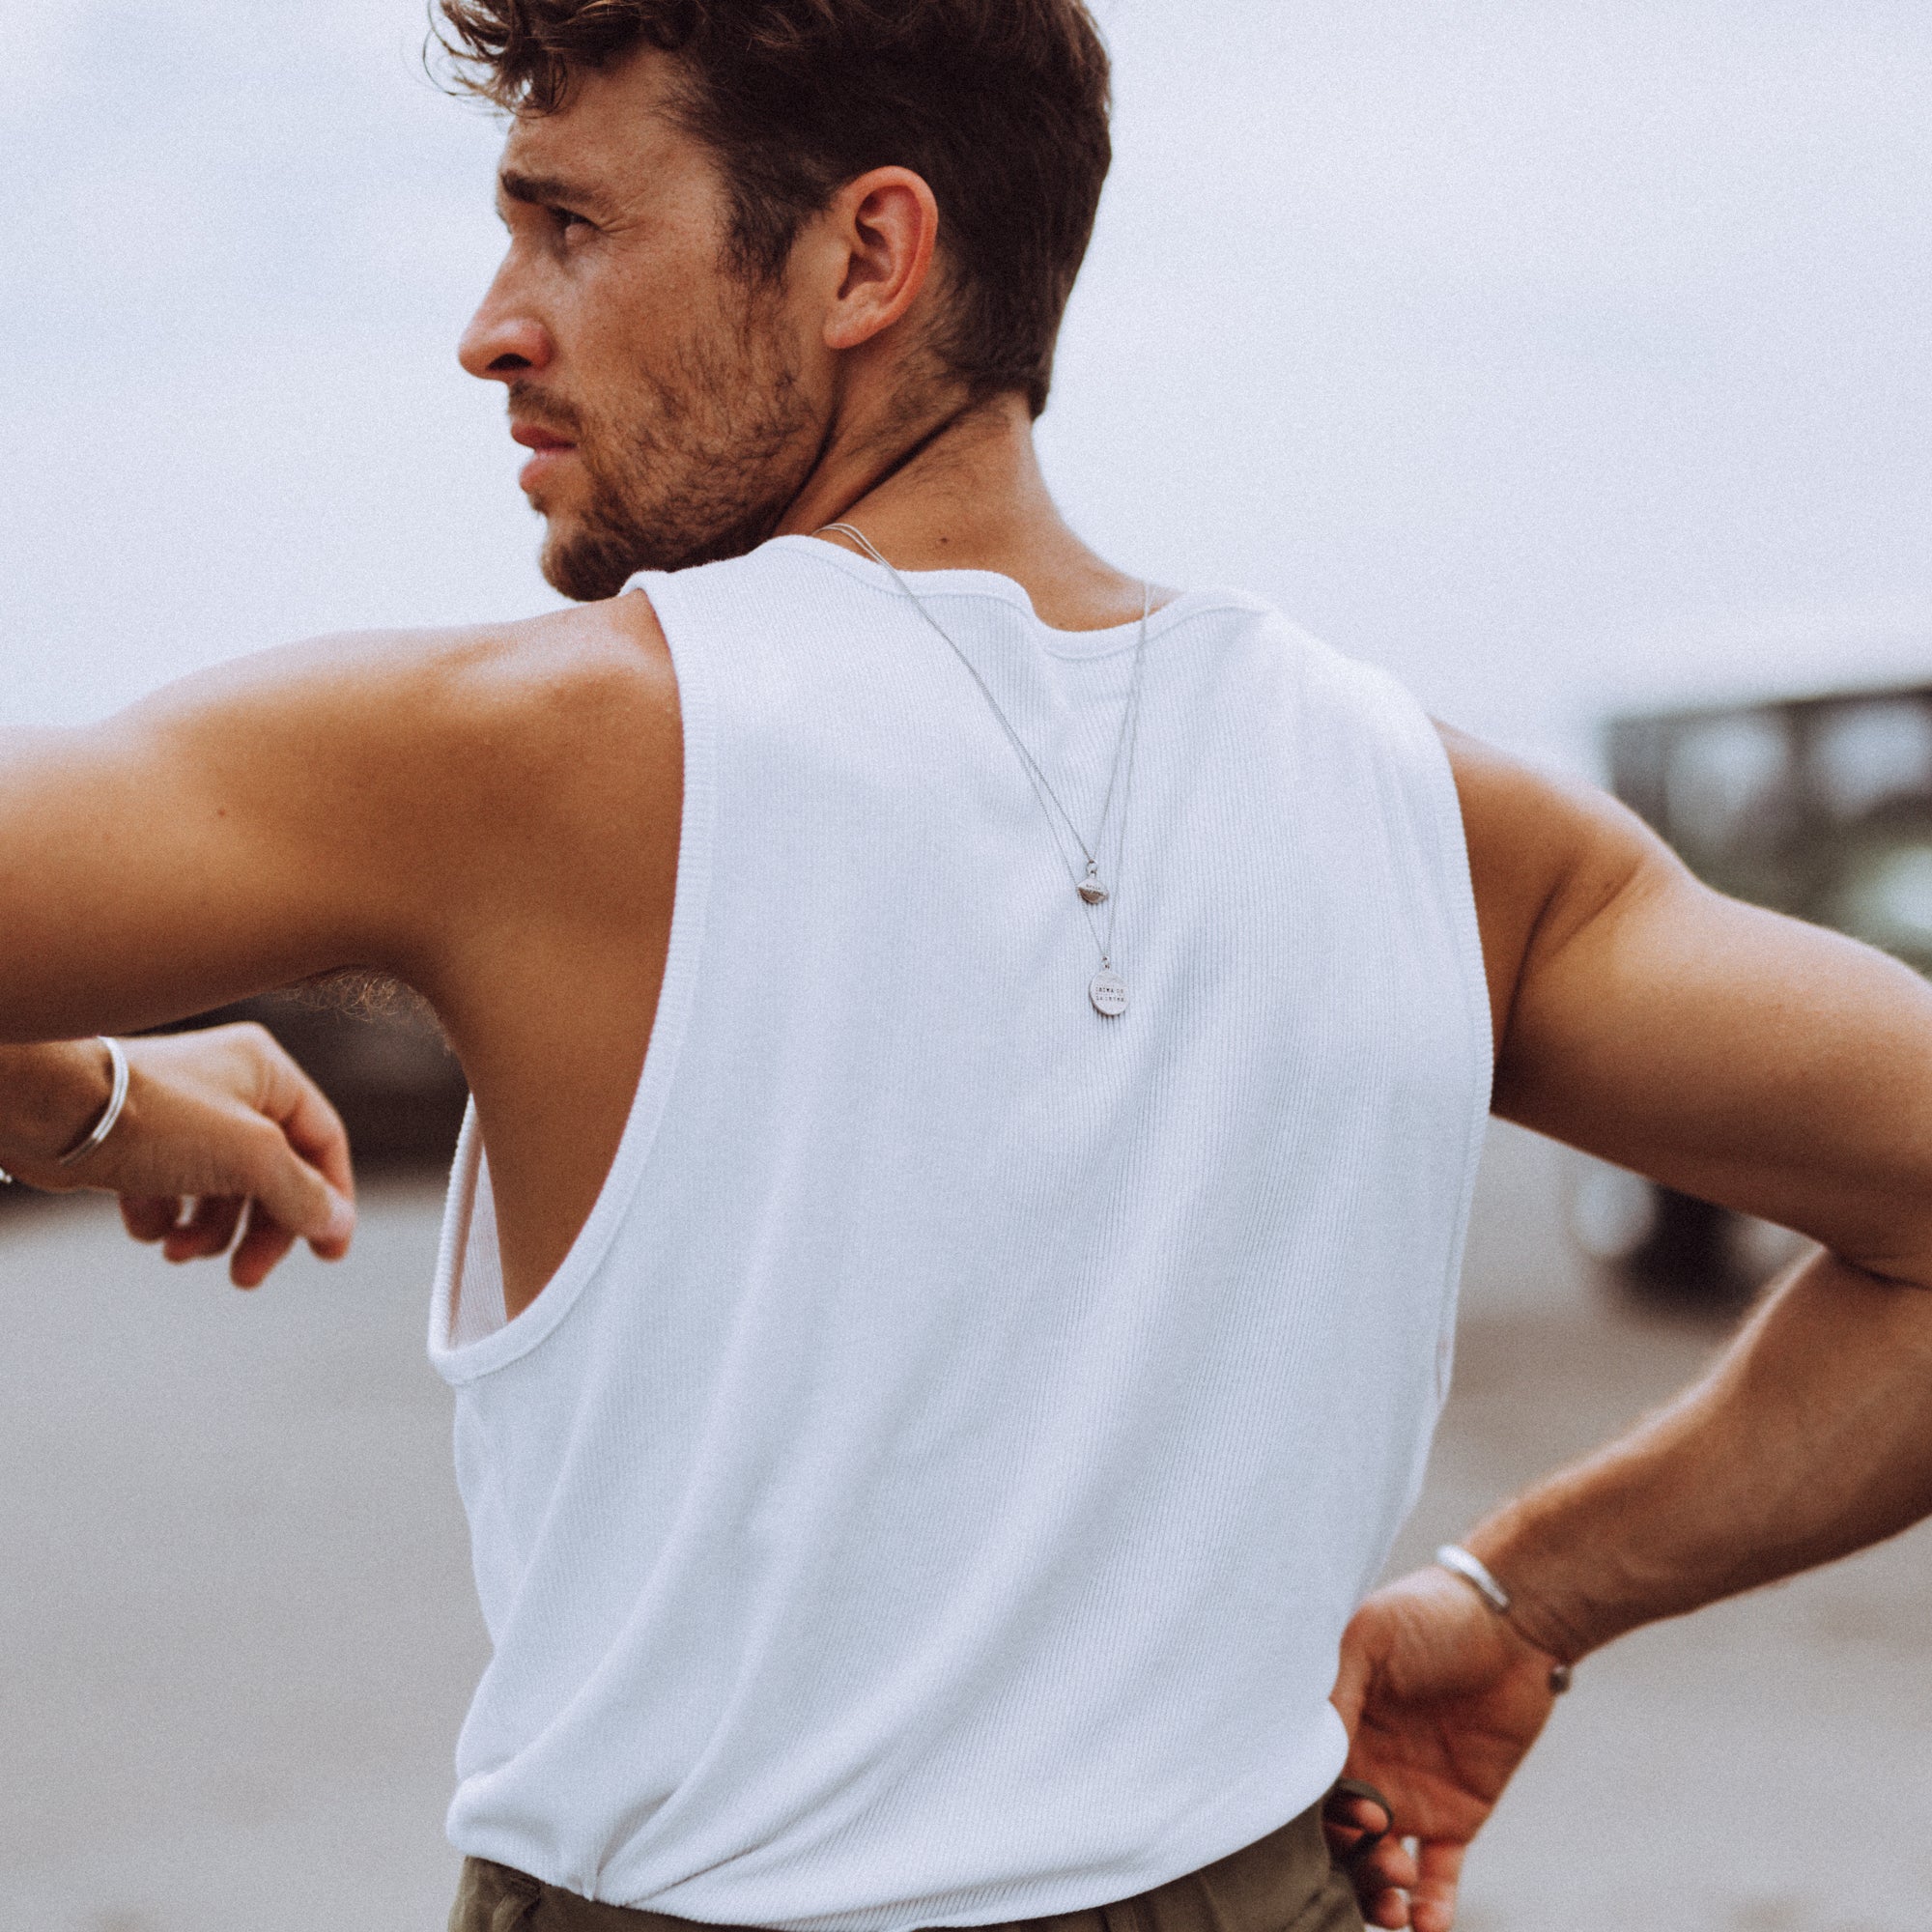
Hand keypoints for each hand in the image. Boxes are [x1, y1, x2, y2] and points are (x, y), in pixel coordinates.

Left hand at [0, 1024, 355, 1286]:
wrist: (50, 1110)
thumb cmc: (156, 1118)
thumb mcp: (251, 1158)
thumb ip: (302, 1194)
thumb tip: (337, 1225)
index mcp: (268, 1072)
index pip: (324, 1141)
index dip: (332, 1200)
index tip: (327, 1256)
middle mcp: (232, 1088)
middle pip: (274, 1175)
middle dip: (257, 1232)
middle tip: (245, 1276)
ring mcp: (186, 1116)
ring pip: (222, 1190)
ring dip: (206, 1233)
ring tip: (177, 1253)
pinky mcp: (143, 1141)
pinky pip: (173, 1191)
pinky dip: (164, 1216)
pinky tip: (146, 1223)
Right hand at [1327, 1566, 1563, 1931]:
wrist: (1515, 1623)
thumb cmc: (1431, 1617)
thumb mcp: (1369, 1639)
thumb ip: (1332, 1693)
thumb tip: (1300, 1754)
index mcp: (1332, 1729)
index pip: (1306, 1791)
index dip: (1320, 1816)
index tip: (1356, 1817)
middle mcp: (1362, 1769)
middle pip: (1336, 1839)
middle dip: (1350, 1863)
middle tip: (1385, 1862)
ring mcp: (1408, 1797)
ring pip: (1378, 1867)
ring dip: (1381, 1894)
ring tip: (1401, 1894)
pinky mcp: (1457, 1816)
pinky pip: (1440, 1877)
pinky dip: (1432, 1912)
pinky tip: (1429, 1928)